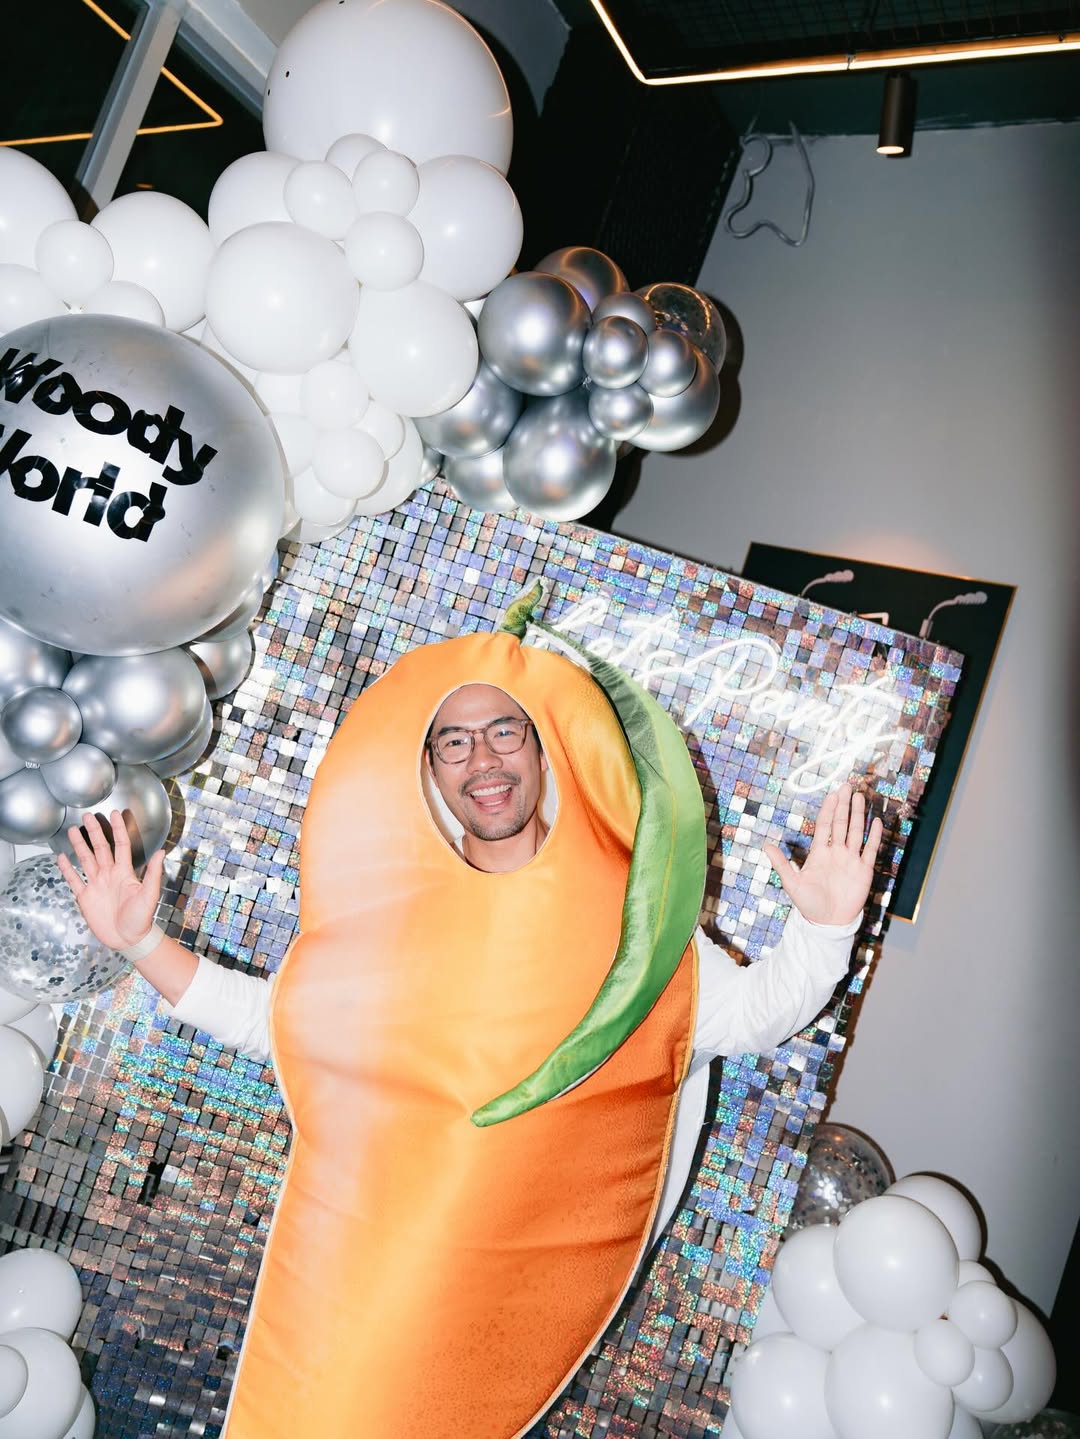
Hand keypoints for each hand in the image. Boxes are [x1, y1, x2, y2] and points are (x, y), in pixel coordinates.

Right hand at [56, 811, 164, 951]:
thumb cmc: (142, 918)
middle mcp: (109, 875)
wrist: (128, 939)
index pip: (120, 845)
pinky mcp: (85, 897)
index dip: (117, 829)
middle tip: (87, 815)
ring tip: (72, 830)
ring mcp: (96, 885)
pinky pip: (74, 880)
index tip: (115, 814)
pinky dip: (67, 869)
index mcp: (125, 872)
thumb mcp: (150, 894)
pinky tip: (61, 857)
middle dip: (94, 832)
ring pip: (86, 860)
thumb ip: (154, 873)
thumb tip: (162, 851)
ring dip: (79, 845)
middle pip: (100, 848)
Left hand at [764, 783, 882, 926]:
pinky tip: (876, 822)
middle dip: (844, 805)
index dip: (829, 809)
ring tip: (860, 797)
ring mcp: (851, 860)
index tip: (832, 794)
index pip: (825, 825)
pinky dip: (873, 836)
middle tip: (847, 786)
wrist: (828, 923)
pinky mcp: (863, 871)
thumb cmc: (808, 904)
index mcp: (819, 853)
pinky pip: (870, 850)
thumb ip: (780, 863)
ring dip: (858, 815)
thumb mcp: (791, 883)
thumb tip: (765, 844)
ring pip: (856, 832)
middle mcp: (836, 853)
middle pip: (842, 824)